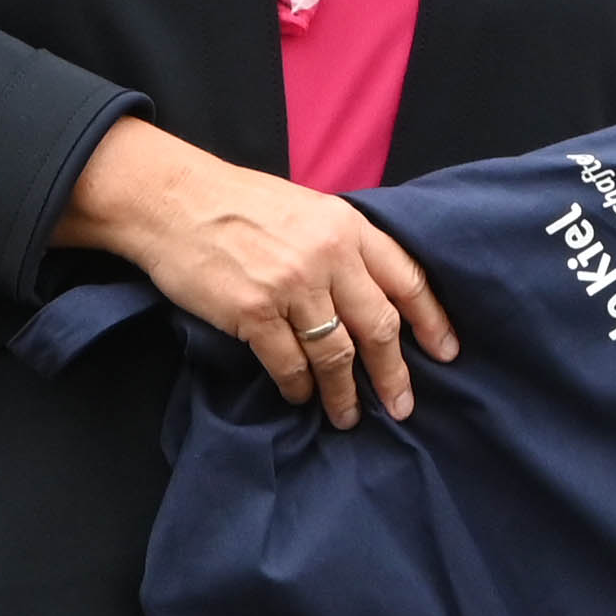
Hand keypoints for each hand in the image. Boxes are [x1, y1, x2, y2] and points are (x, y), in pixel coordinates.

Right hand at [56, 117, 456, 428]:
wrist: (169, 198)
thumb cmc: (235, 202)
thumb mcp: (304, 207)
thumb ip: (340, 244)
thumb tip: (368, 295)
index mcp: (346, 225)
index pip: (407, 278)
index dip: (432, 320)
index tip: (446, 353)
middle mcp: (327, 254)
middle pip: (379, 326)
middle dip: (394, 374)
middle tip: (402, 406)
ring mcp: (292, 284)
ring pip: (336, 354)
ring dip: (344, 392)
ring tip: (347, 416)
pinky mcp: (254, 311)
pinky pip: (289, 364)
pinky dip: (298, 387)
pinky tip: (300, 397)